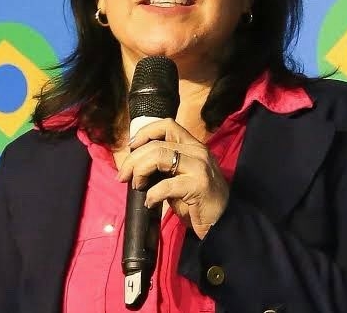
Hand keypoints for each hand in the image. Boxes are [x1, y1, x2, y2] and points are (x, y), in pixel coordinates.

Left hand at [117, 119, 228, 239]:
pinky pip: (166, 185)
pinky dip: (152, 194)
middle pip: (156, 144)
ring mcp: (199, 167)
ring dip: (140, 171)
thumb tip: (134, 163)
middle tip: (123, 176)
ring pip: (159, 157)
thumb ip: (163, 165)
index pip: (167, 125)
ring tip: (136, 185)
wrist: (223, 222)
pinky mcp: (198, 185)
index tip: (131, 148)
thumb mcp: (179, 176)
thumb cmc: (197, 201)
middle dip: (133, 159)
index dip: (145, 132)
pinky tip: (150, 202)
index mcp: (192, 145)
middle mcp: (197, 151)